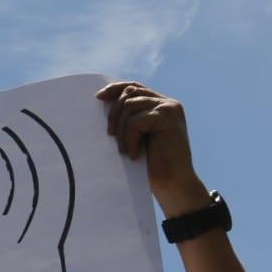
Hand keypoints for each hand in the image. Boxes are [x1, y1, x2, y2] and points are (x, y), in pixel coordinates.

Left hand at [94, 81, 209, 217]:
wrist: (173, 185)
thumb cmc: (151, 166)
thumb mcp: (137, 137)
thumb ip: (128, 118)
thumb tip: (102, 101)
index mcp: (160, 105)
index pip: (134, 86)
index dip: (115, 89)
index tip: (98, 97)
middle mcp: (167, 103)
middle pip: (128, 94)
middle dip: (114, 115)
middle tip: (110, 137)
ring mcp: (169, 108)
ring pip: (129, 106)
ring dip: (122, 130)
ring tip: (125, 150)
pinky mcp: (167, 118)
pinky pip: (136, 121)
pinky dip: (130, 139)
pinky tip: (135, 155)